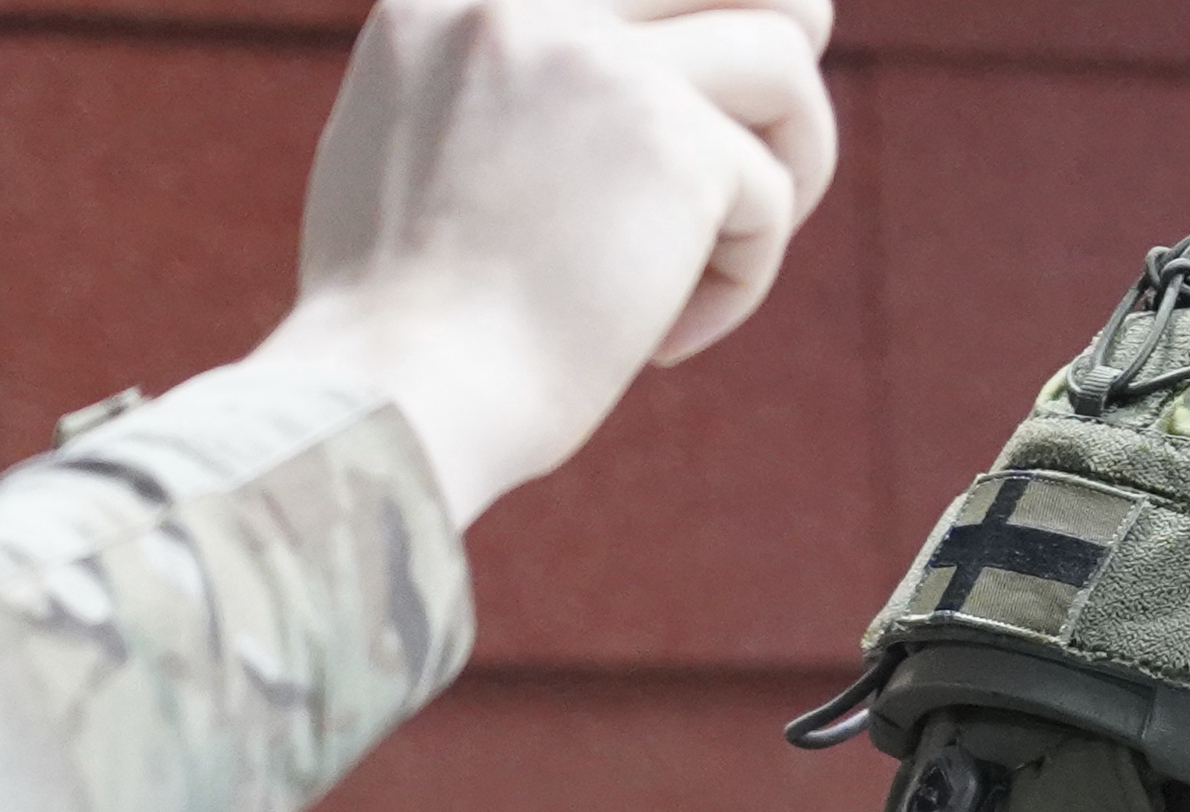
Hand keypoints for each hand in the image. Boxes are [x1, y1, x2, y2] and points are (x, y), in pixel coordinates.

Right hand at [245, 0, 841, 526]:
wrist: (396, 398)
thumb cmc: (407, 325)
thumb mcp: (419, 152)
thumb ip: (502, 89)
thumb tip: (624, 93)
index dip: (691, 28)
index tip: (705, 102)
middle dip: (781, 48)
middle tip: (772, 147)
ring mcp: (598, 58)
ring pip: (784, 55)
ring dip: (793, 162)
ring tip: (724, 255)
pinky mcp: (670, 141)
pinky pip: (769, 192)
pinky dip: (738, 278)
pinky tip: (663, 341)